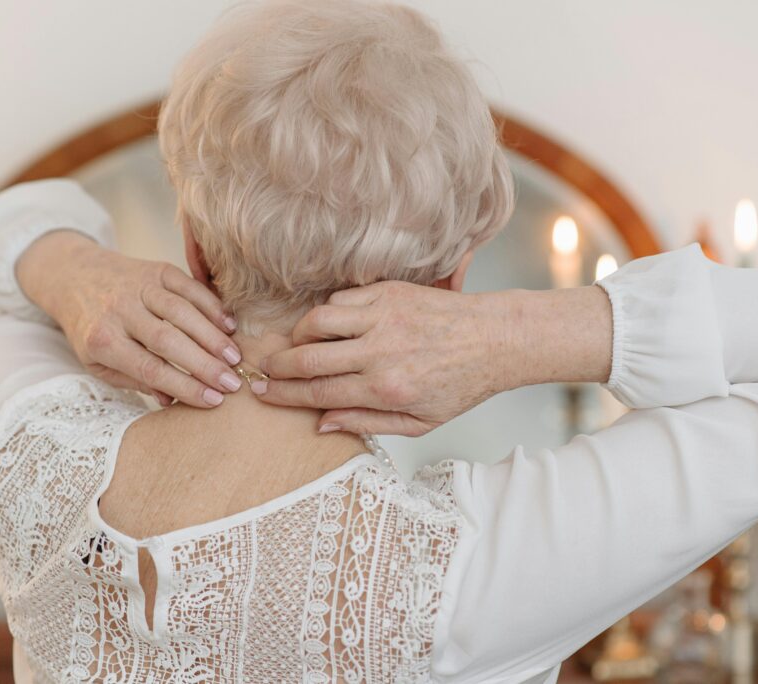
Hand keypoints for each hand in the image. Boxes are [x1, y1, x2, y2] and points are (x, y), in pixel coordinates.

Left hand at [17, 230, 242, 406]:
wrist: (72, 275)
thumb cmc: (90, 327)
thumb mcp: (97, 362)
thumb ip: (133, 380)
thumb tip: (170, 400)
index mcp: (103, 340)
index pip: (150, 369)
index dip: (184, 386)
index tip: (213, 400)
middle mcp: (119, 311)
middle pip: (168, 341)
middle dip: (205, 365)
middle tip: (233, 383)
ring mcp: (139, 286)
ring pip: (181, 312)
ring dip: (212, 336)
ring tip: (235, 357)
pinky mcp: (156, 269)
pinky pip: (188, 286)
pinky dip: (211, 305)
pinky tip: (229, 324)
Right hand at [255, 281, 612, 435]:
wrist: (494, 340)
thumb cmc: (459, 385)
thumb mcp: (418, 422)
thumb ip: (366, 423)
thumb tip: (321, 425)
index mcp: (386, 389)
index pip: (318, 394)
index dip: (284, 395)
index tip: (263, 394)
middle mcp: (380, 352)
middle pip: (307, 359)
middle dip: (277, 367)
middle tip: (262, 371)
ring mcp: (383, 317)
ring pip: (316, 322)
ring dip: (297, 336)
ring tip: (294, 347)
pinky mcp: (388, 292)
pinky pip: (339, 301)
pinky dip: (326, 314)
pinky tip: (328, 326)